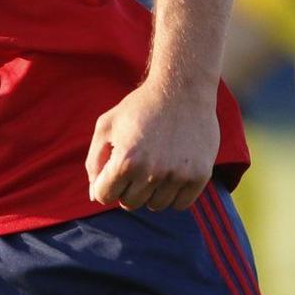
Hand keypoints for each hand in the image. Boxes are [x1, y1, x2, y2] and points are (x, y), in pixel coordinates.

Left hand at [85, 78, 220, 211]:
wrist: (182, 88)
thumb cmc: (140, 106)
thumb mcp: (106, 125)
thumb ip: (94, 162)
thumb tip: (95, 196)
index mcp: (126, 161)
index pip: (105, 196)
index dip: (106, 182)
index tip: (116, 166)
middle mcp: (152, 172)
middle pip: (130, 203)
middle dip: (128, 186)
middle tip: (138, 162)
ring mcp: (177, 176)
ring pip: (156, 205)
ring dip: (152, 191)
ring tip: (156, 163)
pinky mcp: (199, 176)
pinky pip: (181, 204)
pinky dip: (174, 194)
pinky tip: (172, 171)